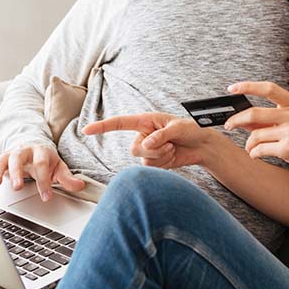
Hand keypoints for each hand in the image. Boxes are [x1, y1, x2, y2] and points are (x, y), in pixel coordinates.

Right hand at [0, 144, 84, 201]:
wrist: (34, 146)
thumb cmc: (46, 160)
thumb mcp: (59, 167)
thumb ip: (67, 178)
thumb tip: (80, 186)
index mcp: (41, 152)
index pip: (42, 165)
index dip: (44, 181)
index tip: (46, 197)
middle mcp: (25, 150)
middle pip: (19, 158)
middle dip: (17, 172)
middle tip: (17, 187)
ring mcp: (11, 153)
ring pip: (3, 158)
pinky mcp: (1, 157)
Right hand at [83, 113, 211, 168]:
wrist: (202, 146)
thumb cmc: (191, 130)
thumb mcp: (178, 128)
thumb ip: (161, 135)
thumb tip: (146, 144)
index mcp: (145, 121)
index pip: (119, 123)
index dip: (102, 126)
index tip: (86, 129)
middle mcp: (143, 135)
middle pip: (133, 149)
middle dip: (152, 150)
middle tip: (169, 145)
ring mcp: (148, 149)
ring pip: (143, 160)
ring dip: (161, 157)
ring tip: (172, 149)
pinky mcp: (154, 161)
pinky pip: (152, 167)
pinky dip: (165, 164)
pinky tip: (173, 157)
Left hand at [224, 81, 288, 184]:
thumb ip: (270, 120)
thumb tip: (242, 119)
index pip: (268, 88)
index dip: (247, 86)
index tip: (232, 88)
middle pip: (254, 113)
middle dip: (235, 120)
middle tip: (228, 125)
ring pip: (255, 135)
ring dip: (248, 144)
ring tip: (251, 148)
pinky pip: (260, 149)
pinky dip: (254, 153)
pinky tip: (257, 155)